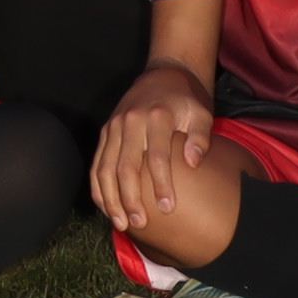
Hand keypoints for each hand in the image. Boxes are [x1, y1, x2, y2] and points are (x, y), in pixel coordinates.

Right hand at [86, 68, 214, 238]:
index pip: (157, 157)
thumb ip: (200, 137)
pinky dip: (98, 187)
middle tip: (140, 223)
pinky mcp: (105, 131)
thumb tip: (193, 163)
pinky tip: (106, 207)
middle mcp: (130, 121)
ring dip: (110, 198)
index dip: (161, 185)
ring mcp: (113, 126)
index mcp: (156, 116)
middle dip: (131, 198)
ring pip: (104, 168)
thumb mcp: (201, 112)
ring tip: (120, 223)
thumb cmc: (186, 100)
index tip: (168, 208)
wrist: (164, 75)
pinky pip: (96, 163)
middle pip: (125, 166)